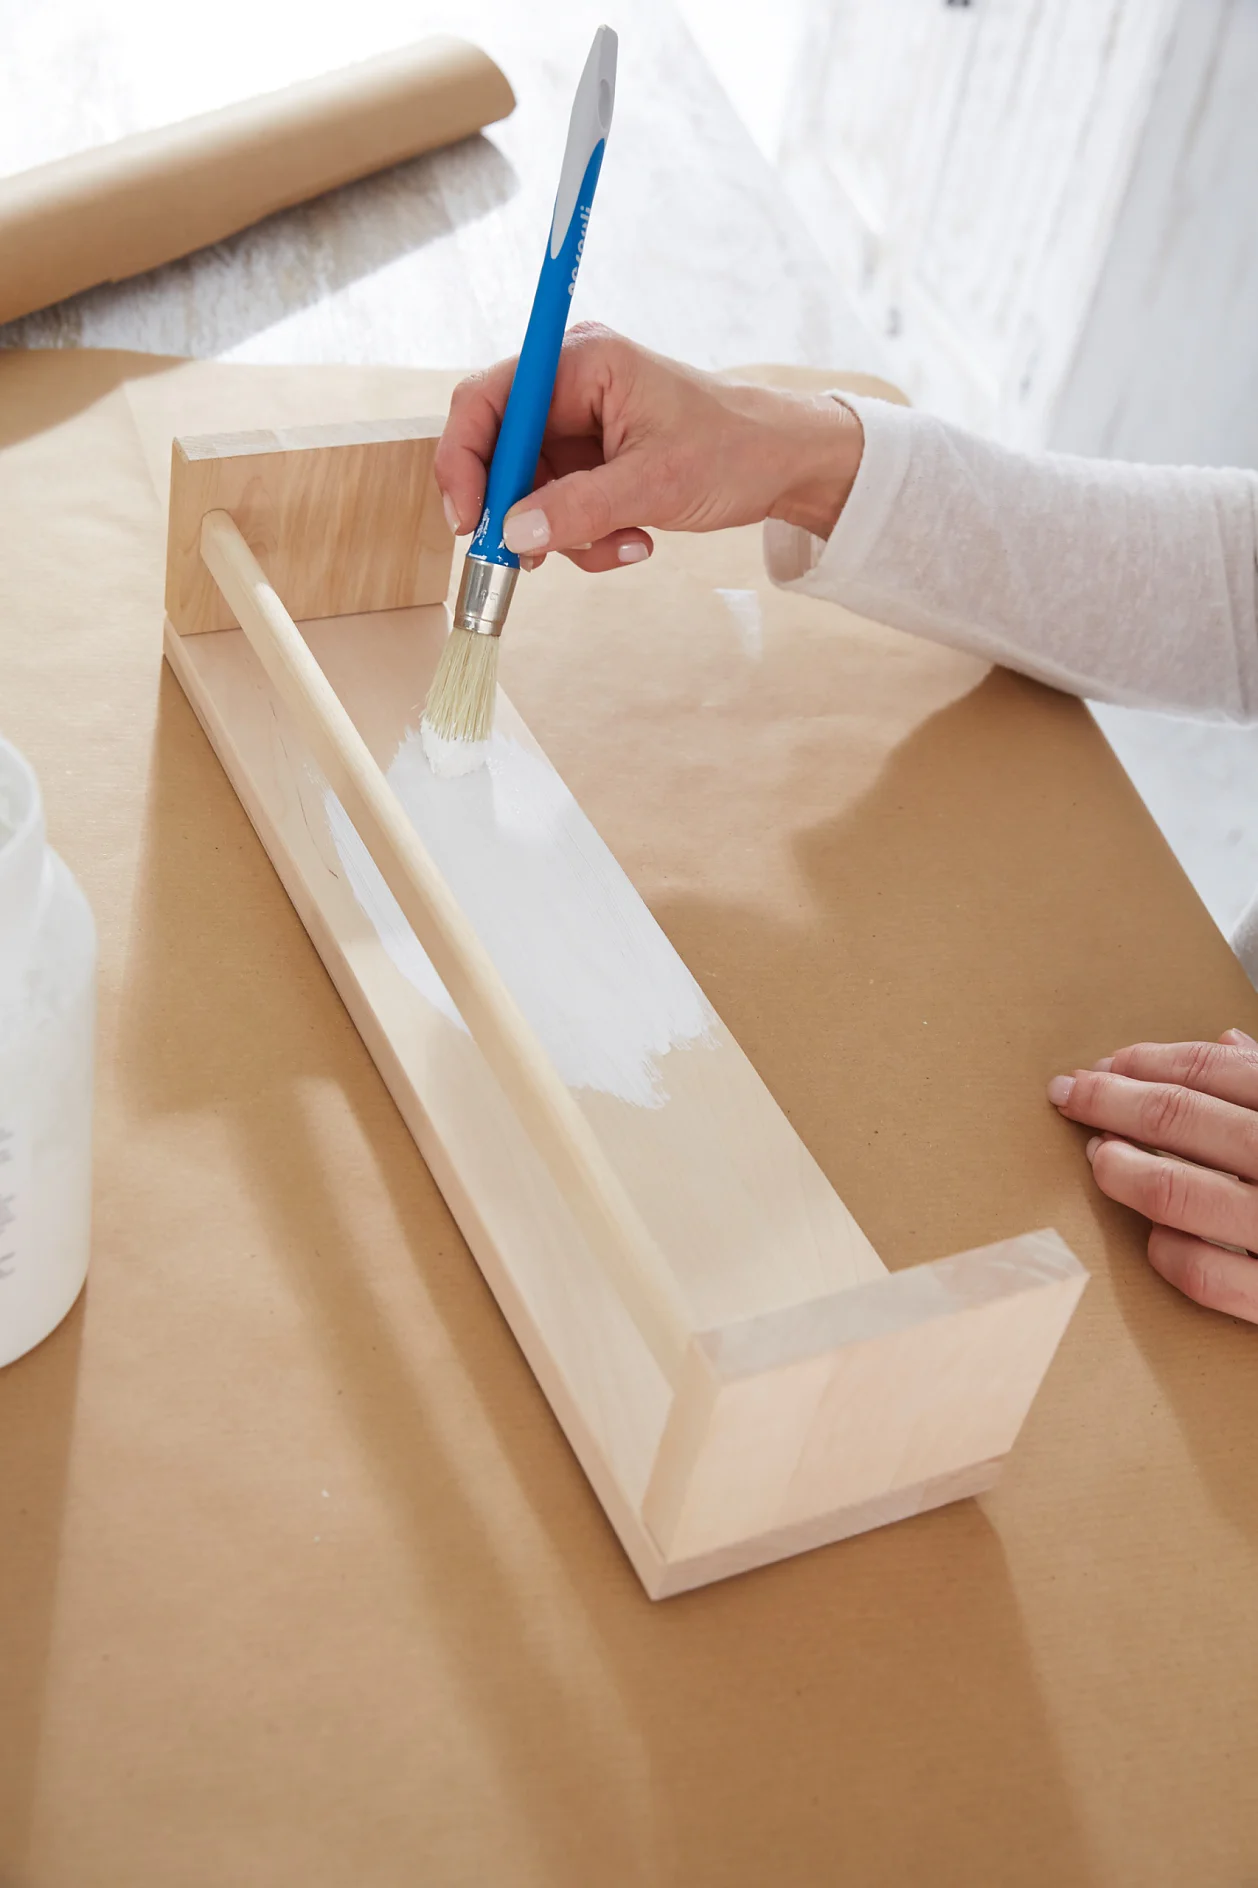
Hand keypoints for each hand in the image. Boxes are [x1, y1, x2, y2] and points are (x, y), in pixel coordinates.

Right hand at [433, 322, 863, 573]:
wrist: (786, 463)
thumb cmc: (735, 449)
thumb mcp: (655, 483)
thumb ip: (579, 507)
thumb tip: (513, 533)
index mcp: (582, 362)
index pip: (487, 400)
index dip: (465, 460)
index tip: (471, 520)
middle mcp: (572, 386)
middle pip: (500, 452)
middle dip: (518, 511)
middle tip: (534, 559)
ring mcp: (580, 425)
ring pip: (530, 490)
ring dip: (564, 533)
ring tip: (622, 544)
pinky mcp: (592, 459)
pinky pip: (560, 506)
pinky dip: (586, 535)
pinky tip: (634, 540)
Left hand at [1048, 1028, 1257, 1319]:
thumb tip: (1226, 1043)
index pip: (1214, 1069)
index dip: (1146, 1062)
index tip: (1103, 1065)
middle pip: (1181, 1118)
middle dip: (1111, 1101)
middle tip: (1069, 1095)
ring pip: (1178, 1191)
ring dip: (1122, 1169)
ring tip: (1101, 1157)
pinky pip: (1205, 1273)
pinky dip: (1165, 1249)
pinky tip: (1151, 1235)